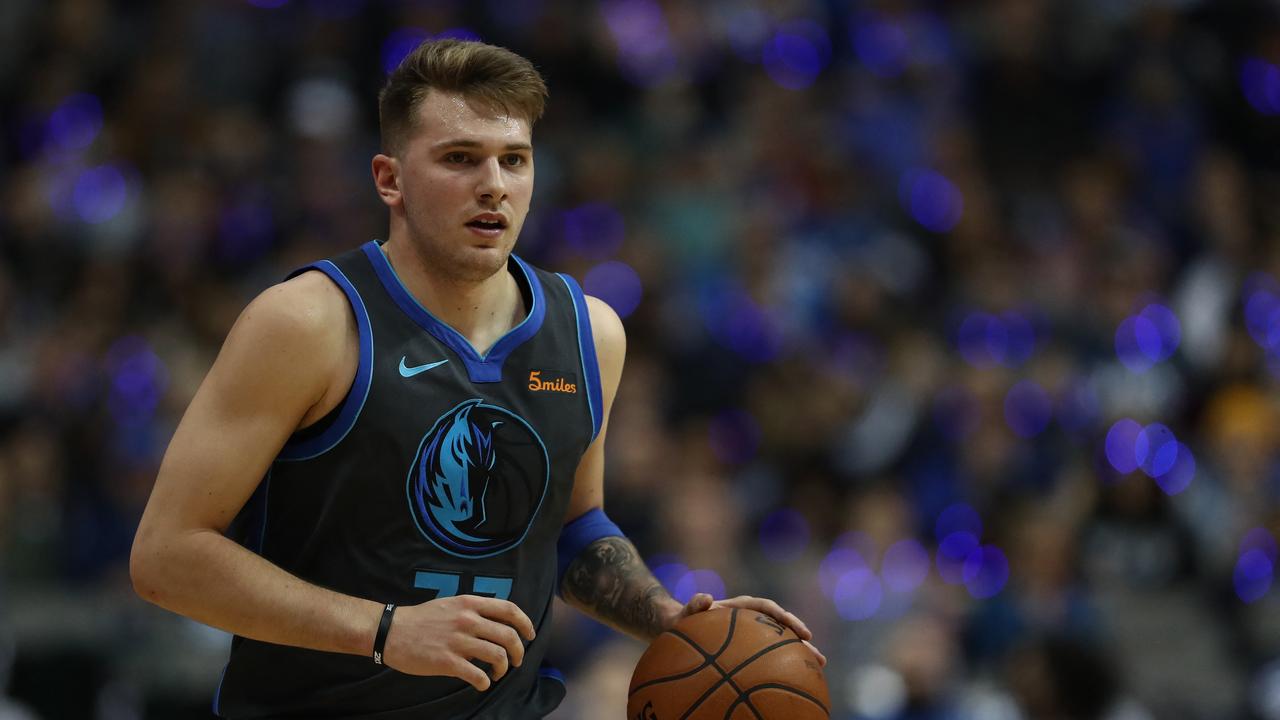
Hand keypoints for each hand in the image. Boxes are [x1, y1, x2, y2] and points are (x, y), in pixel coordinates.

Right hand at [381, 595, 535, 690]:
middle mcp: (468, 620)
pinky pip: (478, 675)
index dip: (525, 624)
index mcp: (470, 604)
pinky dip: (485, 682)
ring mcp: (458, 641)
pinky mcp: (447, 662)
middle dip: (519, 652)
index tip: (530, 635)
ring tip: (497, 673)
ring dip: (503, 668)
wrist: (392, 631)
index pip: (510, 610)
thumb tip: (497, 620)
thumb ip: (474, 609)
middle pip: (509, 636)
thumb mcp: (451, 604)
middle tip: (516, 661)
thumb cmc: (422, 619)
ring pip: (498, 656)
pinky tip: (482, 683)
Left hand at [678, 593, 826, 666]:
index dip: (785, 618)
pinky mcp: (749, 646)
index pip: (767, 608)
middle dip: (801, 640)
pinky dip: (783, 663)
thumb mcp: (686, 611)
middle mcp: (751, 617)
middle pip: (781, 626)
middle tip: (819, 657)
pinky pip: (769, 653)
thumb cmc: (684, 618)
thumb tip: (705, 598)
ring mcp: (752, 632)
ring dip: (799, 653)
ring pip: (780, 641)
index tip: (800, 631)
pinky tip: (794, 679)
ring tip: (819, 667)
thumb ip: (694, 604)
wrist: (680, 625)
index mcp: (740, 607)